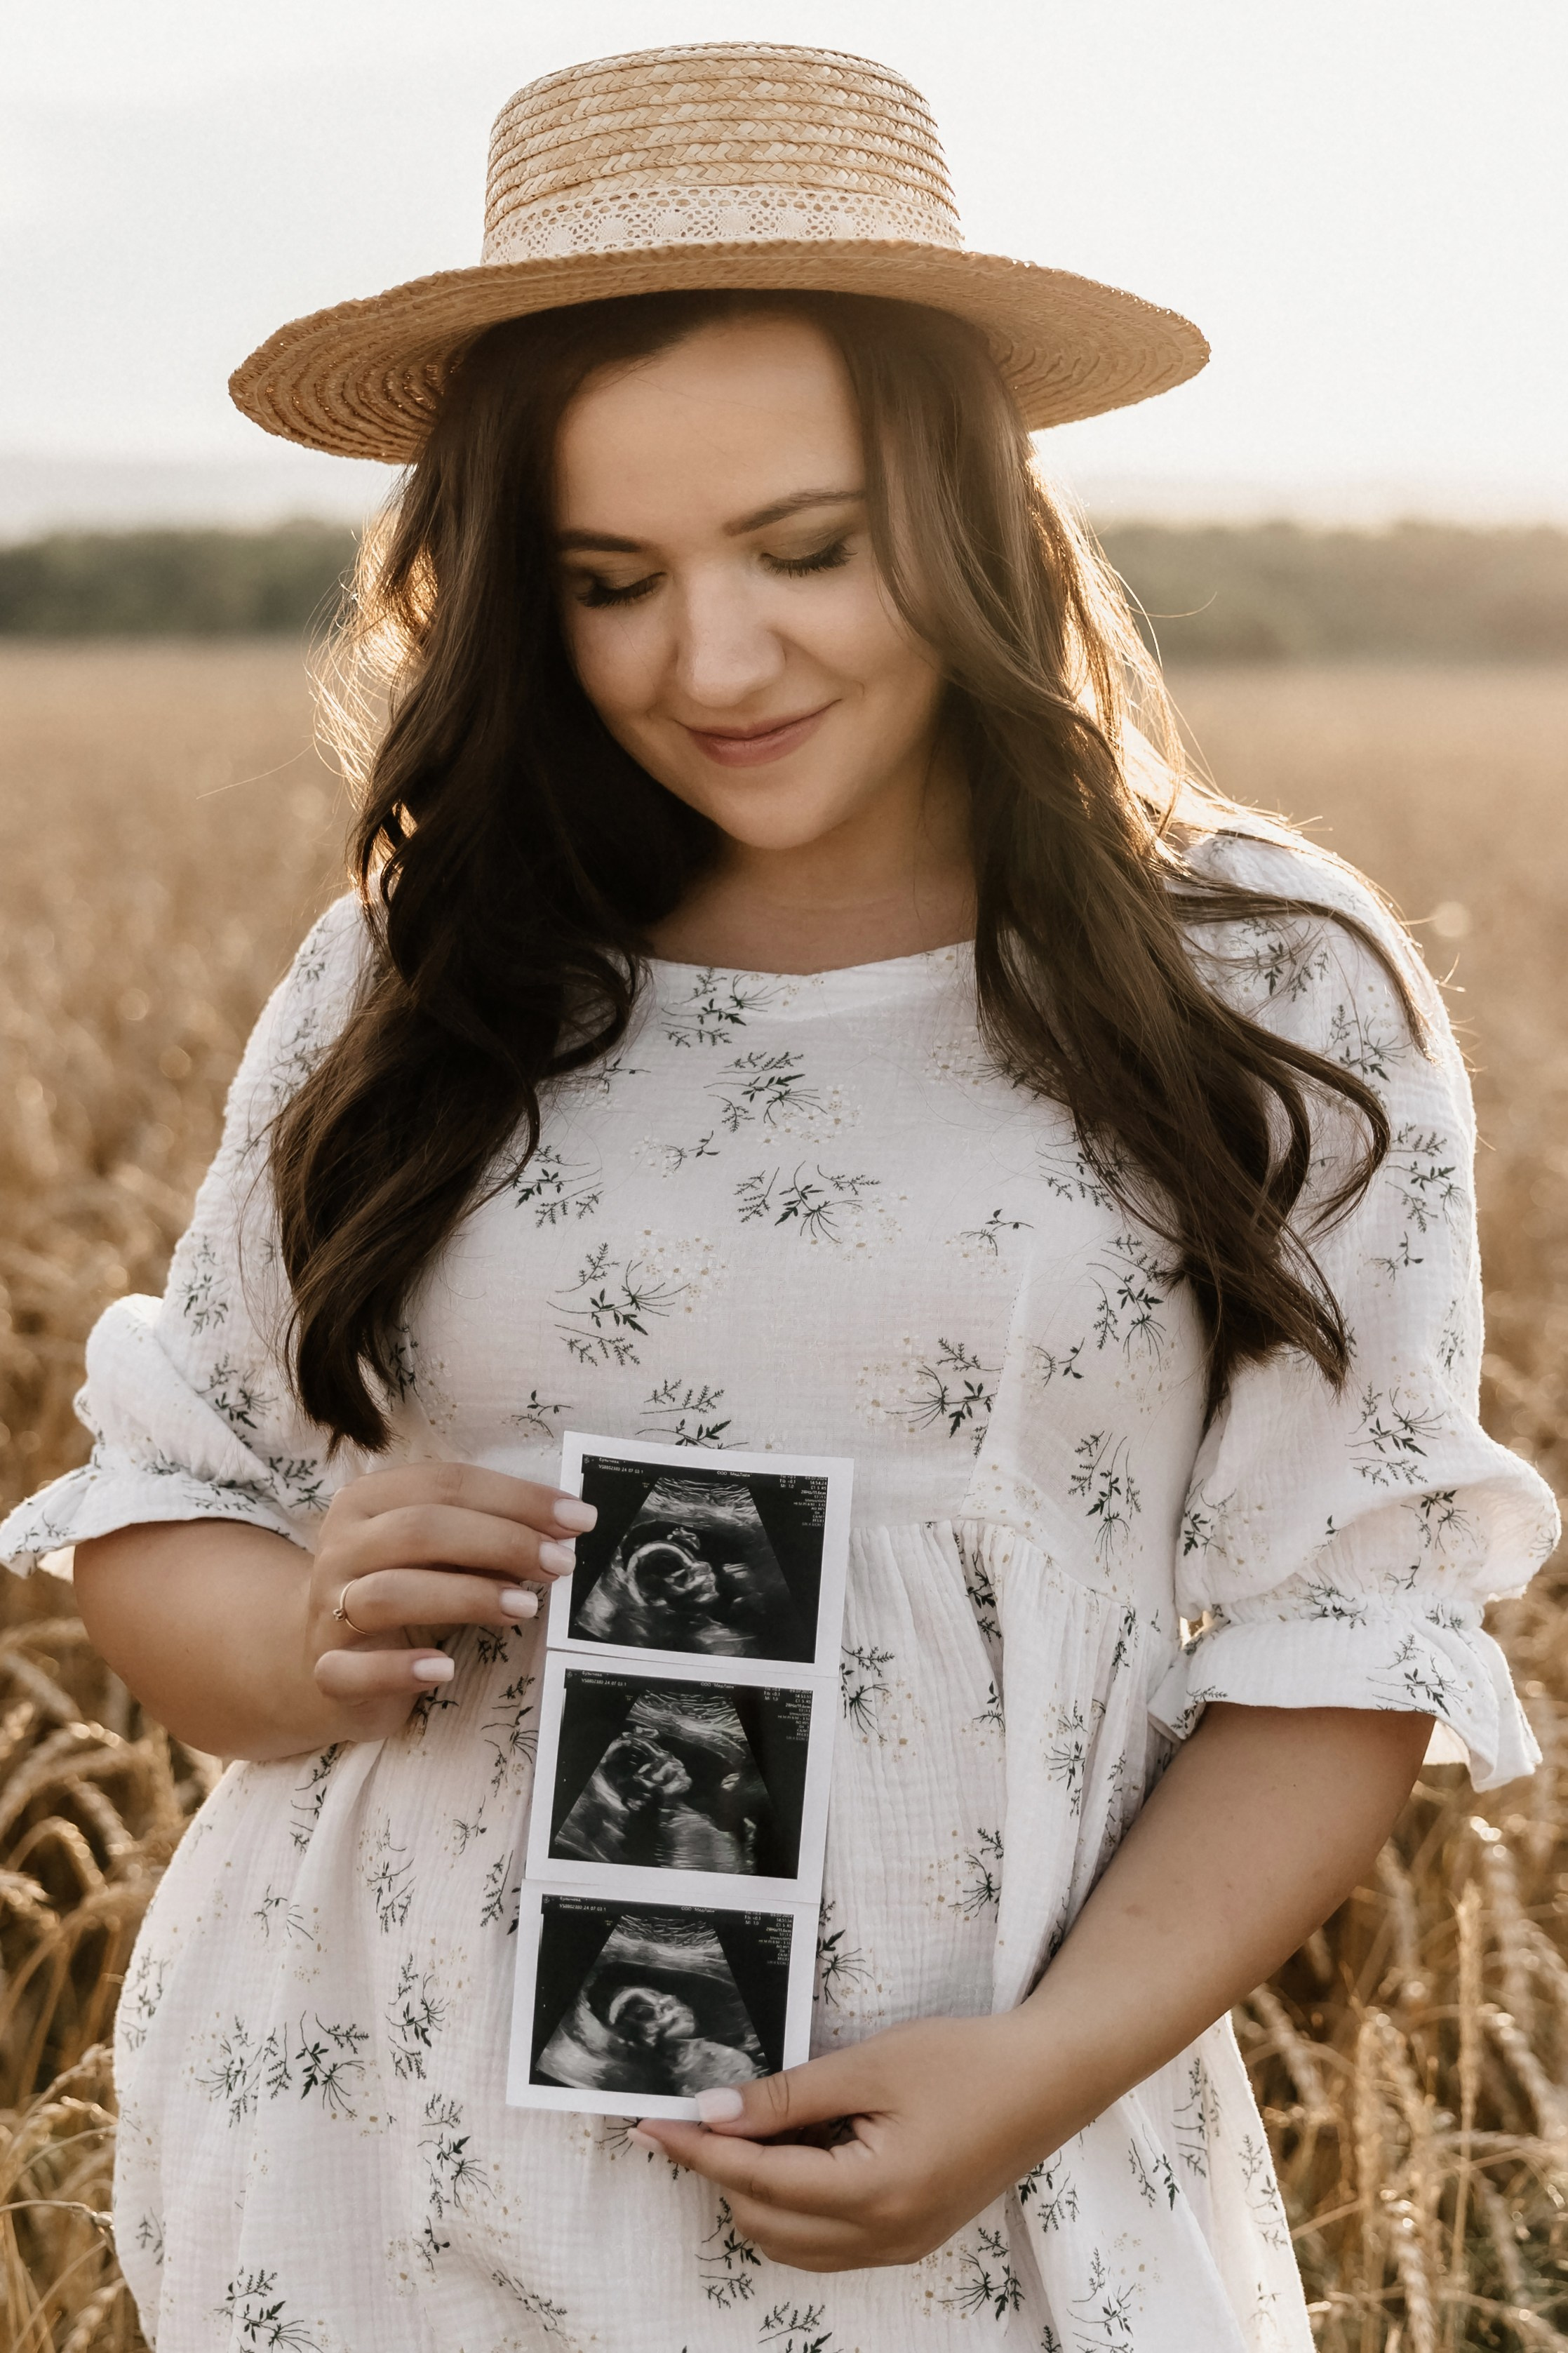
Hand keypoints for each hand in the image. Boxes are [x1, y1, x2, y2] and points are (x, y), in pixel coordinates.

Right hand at [305, 1462, 594, 1739]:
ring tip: (524, 1606)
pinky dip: (401, 1668)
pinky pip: (355, 1670)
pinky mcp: (325, 1669)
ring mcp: (327, 1609)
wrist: (322, 1657)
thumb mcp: (436, 1552)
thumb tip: (559, 1530)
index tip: (578, 1520)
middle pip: (420, 1530)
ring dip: (465, 1597)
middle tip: (560, 1563)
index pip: (446, 1483)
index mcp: (368, 1500)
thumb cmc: (399, 1587)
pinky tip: (445, 1668)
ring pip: (391, 1593)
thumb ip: (481, 1534)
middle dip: (501, 1541)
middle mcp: (341, 1547)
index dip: (516, 1498)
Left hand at [630, 2013, 1059, 2271]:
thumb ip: (788, 2096)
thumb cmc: (966, 2062)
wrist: (1049, 2079)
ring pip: (792, 2242)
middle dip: (724, 2171)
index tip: (652, 2125)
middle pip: (765, 2221)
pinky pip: (828, 2241)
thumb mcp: (869, 2066)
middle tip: (709, 2112)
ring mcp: (900, 2246)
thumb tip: (715, 2111)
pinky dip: (797, 2203)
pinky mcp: (911, 2238)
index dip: (698, 2151)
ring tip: (759, 2126)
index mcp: (874, 2195)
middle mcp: (884, 2237)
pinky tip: (802, 2151)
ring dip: (758, 2191)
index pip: (756, 2181)